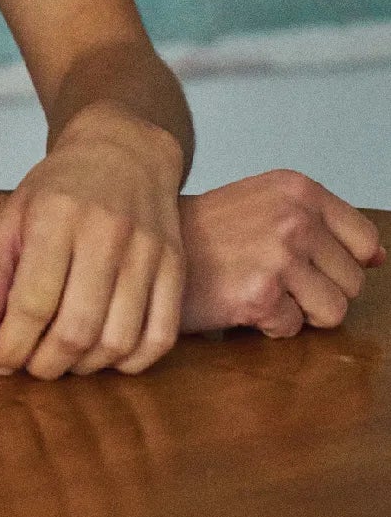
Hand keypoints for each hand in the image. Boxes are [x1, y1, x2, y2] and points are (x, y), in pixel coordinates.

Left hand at [0, 101, 186, 378]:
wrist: (124, 150)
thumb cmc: (60, 187)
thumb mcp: (12, 217)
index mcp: (56, 215)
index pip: (33, 301)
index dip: (12, 344)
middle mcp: (106, 232)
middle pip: (77, 328)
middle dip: (47, 364)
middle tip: (31, 366)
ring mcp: (147, 250)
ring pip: (119, 340)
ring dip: (86, 367)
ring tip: (64, 360)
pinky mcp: (175, 266)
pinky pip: (161, 335)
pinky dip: (132, 362)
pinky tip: (105, 355)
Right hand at [177, 169, 385, 335]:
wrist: (148, 248)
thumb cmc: (208, 233)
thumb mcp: (266, 205)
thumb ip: (323, 225)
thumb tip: (380, 258)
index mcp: (297, 188)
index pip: (364, 240)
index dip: (344, 263)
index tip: (312, 266)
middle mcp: (293, 215)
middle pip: (353, 281)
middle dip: (320, 290)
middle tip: (275, 278)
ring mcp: (278, 254)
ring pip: (334, 310)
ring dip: (300, 311)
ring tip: (261, 290)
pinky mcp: (261, 293)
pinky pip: (294, 328)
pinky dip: (269, 325)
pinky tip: (240, 301)